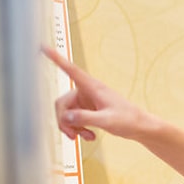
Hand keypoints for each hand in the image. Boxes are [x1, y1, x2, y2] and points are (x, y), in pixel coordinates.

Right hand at [41, 44, 183, 183]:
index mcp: (92, 87)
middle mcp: (87, 92)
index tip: (42, 46)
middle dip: (64, 120)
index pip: (70, 70)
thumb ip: (85, 118)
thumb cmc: (129, 120)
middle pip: (62, 103)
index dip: (56, 59)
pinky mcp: (89, 110)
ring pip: (66, 113)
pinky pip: (74, 119)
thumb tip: (66, 117)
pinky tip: (89, 137)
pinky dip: (78, 129)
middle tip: (72, 135)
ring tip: (84, 137)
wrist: (141, 128)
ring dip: (72, 127)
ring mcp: (87, 101)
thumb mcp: (107, 121)